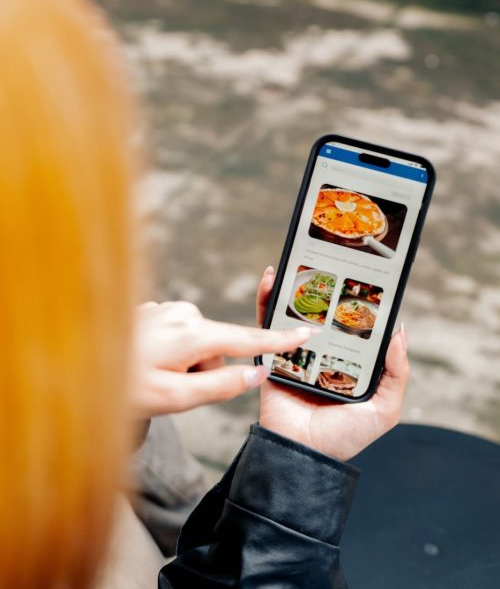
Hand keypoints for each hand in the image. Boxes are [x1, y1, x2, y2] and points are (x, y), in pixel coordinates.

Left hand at [132, 300, 316, 416]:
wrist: (74, 373)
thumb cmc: (122, 389)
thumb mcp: (175, 398)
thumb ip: (221, 386)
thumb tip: (256, 375)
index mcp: (192, 333)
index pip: (247, 340)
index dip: (279, 341)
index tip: (306, 332)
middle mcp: (183, 313)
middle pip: (218, 349)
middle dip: (205, 371)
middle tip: (173, 388)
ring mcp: (167, 310)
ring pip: (198, 345)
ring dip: (187, 364)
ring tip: (154, 377)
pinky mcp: (156, 312)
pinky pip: (180, 337)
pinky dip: (172, 354)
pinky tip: (146, 363)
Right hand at [257, 267, 409, 460]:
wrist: (301, 456)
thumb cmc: (344, 437)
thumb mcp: (384, 409)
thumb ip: (397, 374)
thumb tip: (400, 331)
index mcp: (347, 363)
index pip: (353, 326)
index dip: (357, 301)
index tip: (360, 275)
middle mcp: (321, 354)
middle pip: (322, 314)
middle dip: (323, 287)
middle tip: (327, 261)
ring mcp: (295, 353)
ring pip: (294, 313)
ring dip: (293, 286)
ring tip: (299, 259)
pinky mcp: (271, 356)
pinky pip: (267, 325)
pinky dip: (267, 301)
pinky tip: (273, 278)